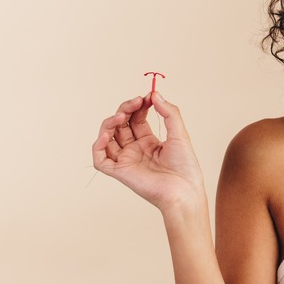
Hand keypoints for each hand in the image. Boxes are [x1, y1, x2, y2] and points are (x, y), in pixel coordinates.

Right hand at [92, 92, 205, 212]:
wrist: (184, 189)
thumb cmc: (185, 166)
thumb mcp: (180, 133)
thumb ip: (169, 113)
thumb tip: (155, 94)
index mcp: (149, 142)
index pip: (136, 118)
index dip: (138, 106)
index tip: (147, 96)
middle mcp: (135, 149)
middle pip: (121, 124)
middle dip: (125, 109)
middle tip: (136, 101)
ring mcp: (126, 160)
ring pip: (107, 137)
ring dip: (110, 123)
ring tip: (121, 115)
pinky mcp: (120, 171)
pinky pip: (100, 158)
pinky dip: (98, 145)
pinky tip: (106, 135)